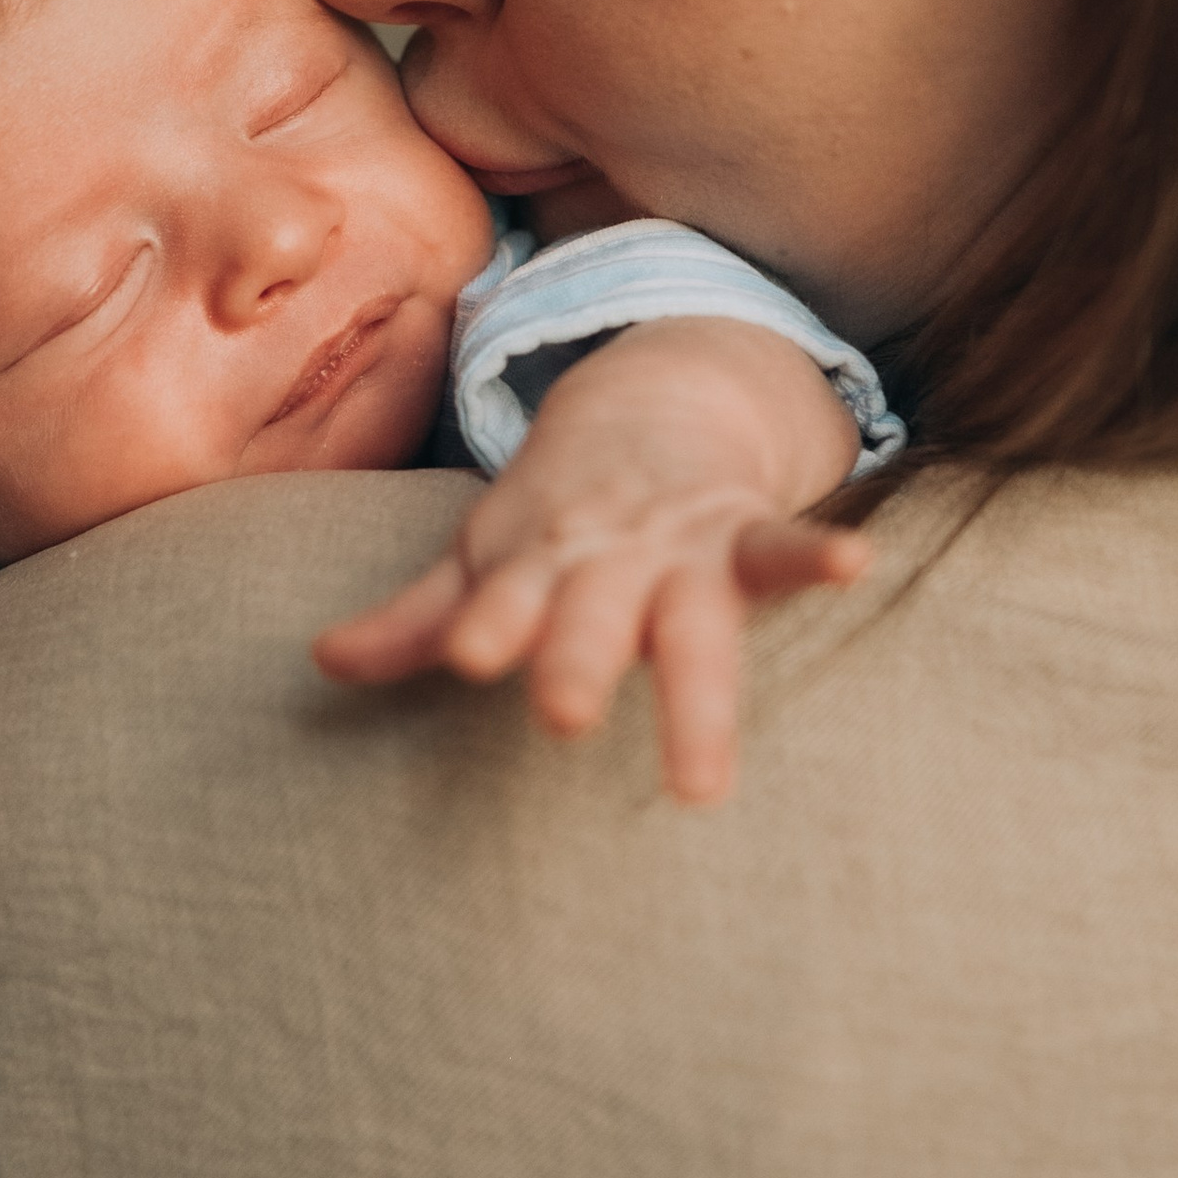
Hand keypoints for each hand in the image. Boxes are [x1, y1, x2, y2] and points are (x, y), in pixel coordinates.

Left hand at [313, 318, 870, 804]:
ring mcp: (684, 548)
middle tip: (564, 717)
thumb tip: (323, 662)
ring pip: (694, 622)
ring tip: (704, 777)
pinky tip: (855, 564)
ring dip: (698, 694)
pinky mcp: (747, 538)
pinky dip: (819, 554)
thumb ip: (419, 615)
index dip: (490, 620)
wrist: (654, 400)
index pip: (508, 594)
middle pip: (596, 613)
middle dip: (581, 656)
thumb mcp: (488, 557)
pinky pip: (784, 549)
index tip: (468, 658)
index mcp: (539, 561)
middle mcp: (610, 557)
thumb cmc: (559, 514)